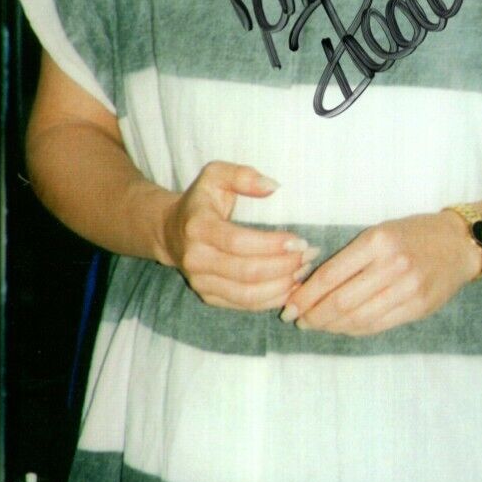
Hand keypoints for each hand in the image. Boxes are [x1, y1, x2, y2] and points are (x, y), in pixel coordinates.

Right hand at [162, 161, 315, 310]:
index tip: (299, 241)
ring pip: (247, 294)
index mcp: (198, 227)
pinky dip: (271, 299)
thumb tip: (273, 186)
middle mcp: (196, 259)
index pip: (238, 242)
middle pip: (246, 272)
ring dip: (281, 285)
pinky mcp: (209, 297)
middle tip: (309, 255)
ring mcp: (201, 282)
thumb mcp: (216, 175)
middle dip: (283, 266)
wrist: (172, 231)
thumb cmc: (202, 200)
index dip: (271, 245)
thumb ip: (243, 175)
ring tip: (304, 271)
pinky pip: (244, 305)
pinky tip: (291, 286)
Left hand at [280, 210, 481, 335]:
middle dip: (314, 315)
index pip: (331, 274)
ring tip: (317, 326)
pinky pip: (378, 325)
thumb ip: (351, 257)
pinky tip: (342, 327)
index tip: (290, 306)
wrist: (458, 244)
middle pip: (342, 301)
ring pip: (358, 318)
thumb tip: (312, 285)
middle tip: (299, 320)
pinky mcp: (418, 308)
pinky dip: (355, 329)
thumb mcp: (380, 232)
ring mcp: (408, 289)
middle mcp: (392, 265)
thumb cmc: (412, 234)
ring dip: (332, 326)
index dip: (306, 295)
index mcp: (378, 241)